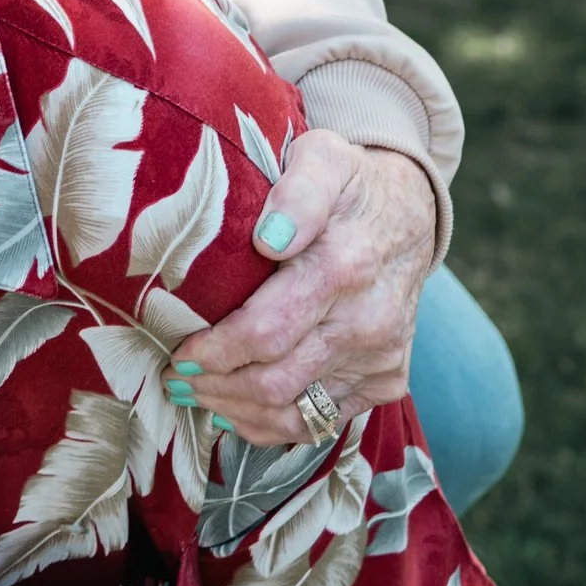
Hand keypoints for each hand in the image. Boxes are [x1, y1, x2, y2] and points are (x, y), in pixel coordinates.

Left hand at [174, 131, 436, 446]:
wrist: (409, 214)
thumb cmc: (348, 186)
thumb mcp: (322, 159)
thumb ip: (296, 193)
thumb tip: (268, 238)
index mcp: (343, 267)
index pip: (264, 332)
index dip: (213, 352)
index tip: (178, 354)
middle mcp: (367, 321)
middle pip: (274, 380)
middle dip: (214, 386)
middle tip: (176, 378)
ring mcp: (379, 357)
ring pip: (295, 411)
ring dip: (236, 409)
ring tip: (198, 395)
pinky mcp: (386, 379)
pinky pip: (322, 423)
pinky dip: (273, 425)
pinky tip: (239, 409)